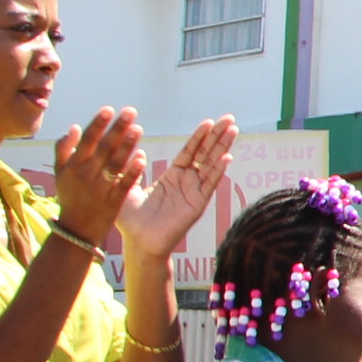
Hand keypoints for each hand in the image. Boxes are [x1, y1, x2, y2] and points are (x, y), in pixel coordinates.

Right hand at [50, 107, 147, 242]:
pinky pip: (124, 183)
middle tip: (131, 111)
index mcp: (73, 165)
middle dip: (117, 129)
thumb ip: (64, 148)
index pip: (86, 141)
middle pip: (104, 148)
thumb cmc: (70, 195)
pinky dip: (132, 171)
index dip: (97, 125)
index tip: (109, 109)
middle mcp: (86, 175)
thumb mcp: (59, 172)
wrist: (77, 229)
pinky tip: (142, 157)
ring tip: (138, 128)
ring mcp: (100, 188)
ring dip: (127, 146)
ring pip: (115, 163)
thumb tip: (74, 126)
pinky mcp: (114, 200)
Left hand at [121, 115, 238, 259]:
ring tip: (233, 130)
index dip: (199, 136)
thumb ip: (131, 168)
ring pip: (212, 165)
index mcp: (172, 177)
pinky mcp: (197, 204)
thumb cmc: (131, 220)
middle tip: (229, 118)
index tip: (209, 122)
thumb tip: (137, 149)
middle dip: (217, 136)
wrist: (138, 243)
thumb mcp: (127, 187)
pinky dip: (218, 170)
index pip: (190, 152)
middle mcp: (187, 182)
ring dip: (223, 147)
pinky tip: (227, 157)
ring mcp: (194, 193)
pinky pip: (209, 184)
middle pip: (206, 154)